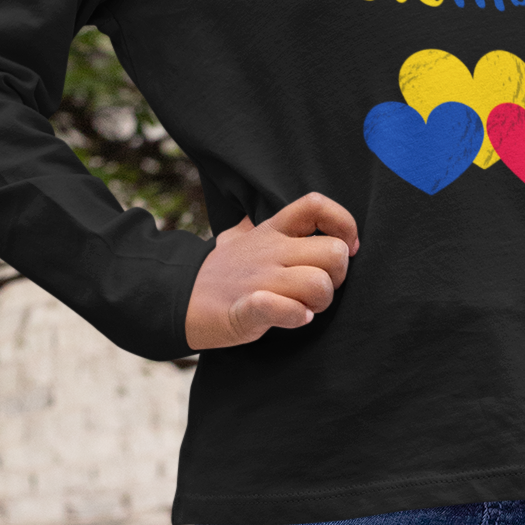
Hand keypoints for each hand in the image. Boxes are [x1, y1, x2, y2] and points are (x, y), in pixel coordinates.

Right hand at [185, 192, 359, 349]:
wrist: (176, 301)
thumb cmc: (218, 274)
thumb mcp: (237, 237)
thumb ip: (259, 226)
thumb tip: (269, 215)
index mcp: (272, 230)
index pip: (317, 205)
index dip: (344, 224)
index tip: (348, 249)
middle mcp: (270, 251)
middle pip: (333, 252)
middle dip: (338, 277)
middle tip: (320, 290)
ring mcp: (260, 279)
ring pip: (319, 283)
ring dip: (319, 302)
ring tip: (304, 308)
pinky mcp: (249, 310)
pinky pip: (287, 309)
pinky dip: (296, 317)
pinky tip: (293, 319)